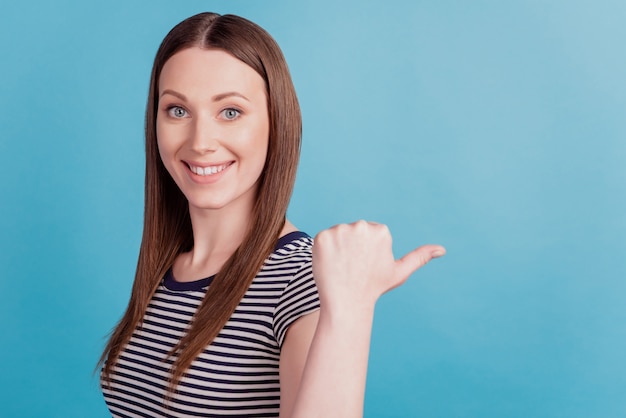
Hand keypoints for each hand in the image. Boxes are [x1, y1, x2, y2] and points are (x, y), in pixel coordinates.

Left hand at [312, 220, 444, 312]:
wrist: (347, 304)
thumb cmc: (373, 288)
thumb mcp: (399, 272)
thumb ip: (419, 257)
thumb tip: (442, 249)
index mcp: (380, 230)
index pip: (368, 234)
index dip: (365, 251)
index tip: (366, 266)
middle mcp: (361, 226)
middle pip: (352, 232)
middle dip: (351, 247)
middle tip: (352, 268)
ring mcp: (340, 231)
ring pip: (337, 235)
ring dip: (337, 248)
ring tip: (341, 267)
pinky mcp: (322, 237)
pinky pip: (322, 240)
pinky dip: (323, 251)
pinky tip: (329, 265)